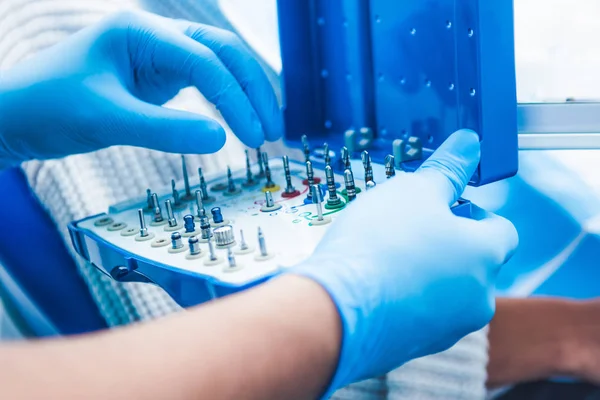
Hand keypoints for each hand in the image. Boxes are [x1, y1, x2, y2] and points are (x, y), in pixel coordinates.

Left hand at [0, 11, 281, 167]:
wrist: (16, 116)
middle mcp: (155, 35)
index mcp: (140, 31)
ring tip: (265, 130)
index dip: (235, 100)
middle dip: (253, 91)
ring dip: (245, 95)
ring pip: (219, 66)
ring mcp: (158, 55)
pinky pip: (204, 83)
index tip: (254, 138)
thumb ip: (164, 129)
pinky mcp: (157, 76)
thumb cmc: (49, 109)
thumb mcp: (106, 119)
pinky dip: (225, 102)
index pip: (205, 62)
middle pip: (223, 53)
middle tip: (273, 132)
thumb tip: (223, 139)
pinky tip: (238, 122)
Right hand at [289, 129, 518, 395]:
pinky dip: (403, 298)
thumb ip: (447, 168)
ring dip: (423, 271)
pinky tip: (371, 285)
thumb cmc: (378, 245)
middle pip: (472, 262)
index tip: (441, 206)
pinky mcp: (414, 348)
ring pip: (444, 290)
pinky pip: (417, 314)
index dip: (473, 212)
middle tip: (406, 227)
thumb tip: (469, 142)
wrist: (334, 312)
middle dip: (444, 242)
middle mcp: (477, 298)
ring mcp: (447, 329)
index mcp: (485, 256)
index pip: (502, 229)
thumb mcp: (413, 190)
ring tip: (382, 257)